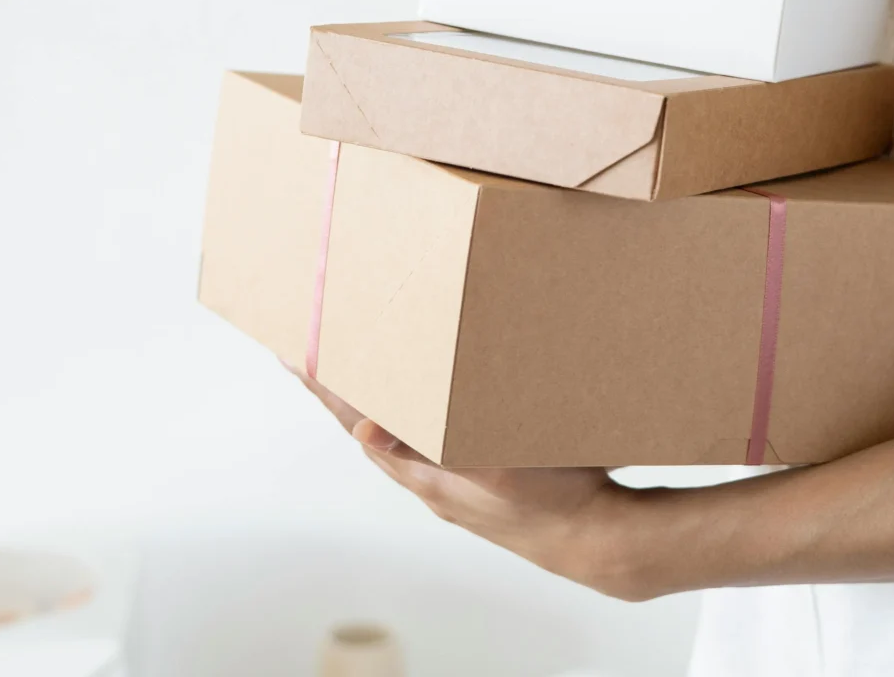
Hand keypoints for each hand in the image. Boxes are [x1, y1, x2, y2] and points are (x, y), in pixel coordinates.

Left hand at [287, 362, 661, 599]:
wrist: (598, 541)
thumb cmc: (553, 503)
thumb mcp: (495, 468)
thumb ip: (433, 450)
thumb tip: (367, 431)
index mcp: (426, 473)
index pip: (360, 421)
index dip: (327, 387)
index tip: (295, 353)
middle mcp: (430, 479)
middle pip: (367, 425)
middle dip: (337, 389)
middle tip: (309, 354)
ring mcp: (452, 483)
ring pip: (396, 434)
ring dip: (370, 401)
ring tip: (350, 374)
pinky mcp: (475, 481)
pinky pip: (426, 442)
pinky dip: (409, 416)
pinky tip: (420, 405)